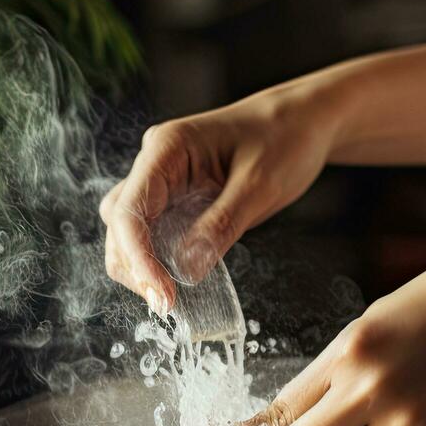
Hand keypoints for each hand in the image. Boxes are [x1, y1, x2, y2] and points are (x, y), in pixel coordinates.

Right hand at [100, 83, 338, 309]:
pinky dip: (161, 259)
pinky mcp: (180, 197)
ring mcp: (165, 180)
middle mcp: (156, 163)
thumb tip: (187, 270)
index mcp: (166, 148)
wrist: (304, 122)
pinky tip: (178, 280)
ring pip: (132, 230)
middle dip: (135, 266)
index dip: (139, 259)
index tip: (162, 295)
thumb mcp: (260, 185)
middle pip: (120, 223)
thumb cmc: (285, 139)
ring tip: (170, 298)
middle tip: (166, 303)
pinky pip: (157, 232)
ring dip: (142, 265)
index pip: (130, 210)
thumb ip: (223, 225)